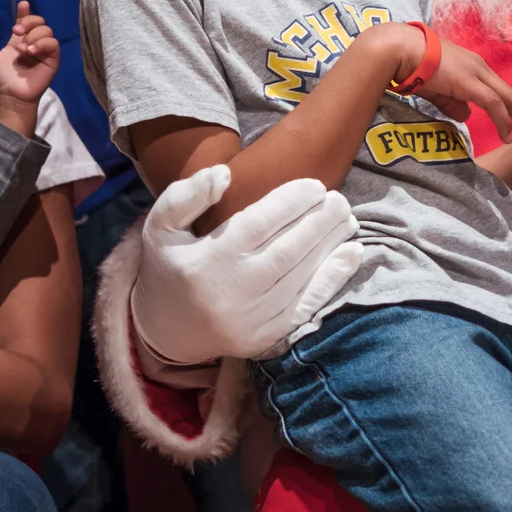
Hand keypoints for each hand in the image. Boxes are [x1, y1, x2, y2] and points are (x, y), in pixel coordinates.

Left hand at [0, 0, 60, 133]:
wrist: (10, 93)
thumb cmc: (0, 77)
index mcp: (19, 40)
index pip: (25, 21)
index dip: (25, 12)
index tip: (22, 5)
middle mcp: (33, 42)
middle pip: (38, 21)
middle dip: (28, 22)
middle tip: (16, 32)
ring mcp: (44, 50)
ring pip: (46, 30)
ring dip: (34, 36)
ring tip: (23, 49)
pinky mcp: (53, 58)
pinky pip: (53, 43)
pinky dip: (42, 44)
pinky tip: (31, 51)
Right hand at [132, 165, 362, 364]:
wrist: (166, 332)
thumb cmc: (168, 267)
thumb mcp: (161, 226)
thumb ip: (187, 195)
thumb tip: (225, 174)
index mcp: (208, 260)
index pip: (259, 223)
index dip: (292, 202)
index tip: (315, 185)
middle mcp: (233, 291)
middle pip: (288, 249)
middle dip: (319, 221)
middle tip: (338, 199)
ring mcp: (252, 319)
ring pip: (301, 275)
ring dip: (330, 244)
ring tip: (346, 219)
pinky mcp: (266, 338)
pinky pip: (306, 306)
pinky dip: (332, 280)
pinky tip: (351, 254)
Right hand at [381, 25, 511, 149]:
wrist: (401, 50)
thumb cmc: (414, 66)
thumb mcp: (438, 89)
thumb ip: (453, 102)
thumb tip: (465, 116)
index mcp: (475, 69)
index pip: (503, 91)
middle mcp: (481, 68)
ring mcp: (477, 73)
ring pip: (510, 99)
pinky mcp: (469, 81)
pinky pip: (493, 104)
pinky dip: (504, 120)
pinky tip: (508, 136)